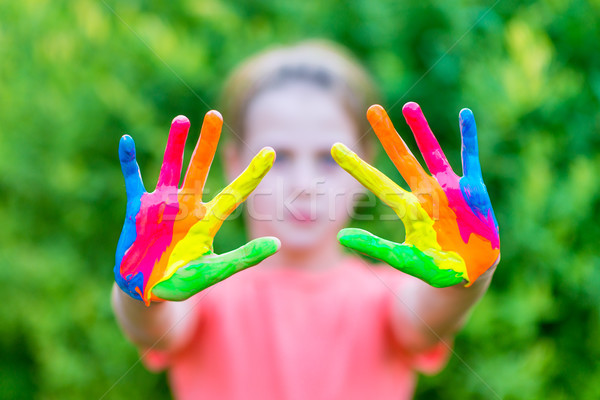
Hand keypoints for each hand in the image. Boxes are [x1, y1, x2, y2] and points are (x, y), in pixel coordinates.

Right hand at [114, 111, 278, 304]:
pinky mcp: (138, 210)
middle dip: (207, 143)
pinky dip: (129, 162)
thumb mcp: (214, 272)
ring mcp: (161, 206)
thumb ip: (243, 258)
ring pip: (170, 168)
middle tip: (215, 114)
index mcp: (206, 221)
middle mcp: (186, 207)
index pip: (235, 193)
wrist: (146, 293)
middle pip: (199, 168)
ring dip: (174, 144)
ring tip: (182, 120)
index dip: (252, 173)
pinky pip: (133, 181)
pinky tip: (126, 141)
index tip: (271, 151)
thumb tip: (277, 244)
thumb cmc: (181, 283)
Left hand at [331, 102, 498, 286]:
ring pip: (432, 152)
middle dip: (388, 134)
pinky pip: (470, 158)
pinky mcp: (472, 191)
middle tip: (372, 109)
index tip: (335, 147)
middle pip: (402, 158)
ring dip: (421, 129)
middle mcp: (425, 193)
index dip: (356, 166)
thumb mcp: (403, 259)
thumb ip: (374, 246)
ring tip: (408, 106)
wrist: (470, 275)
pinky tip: (465, 114)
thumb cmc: (436, 268)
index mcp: (408, 209)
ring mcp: (448, 189)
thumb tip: (340, 236)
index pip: (376, 182)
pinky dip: (468, 136)